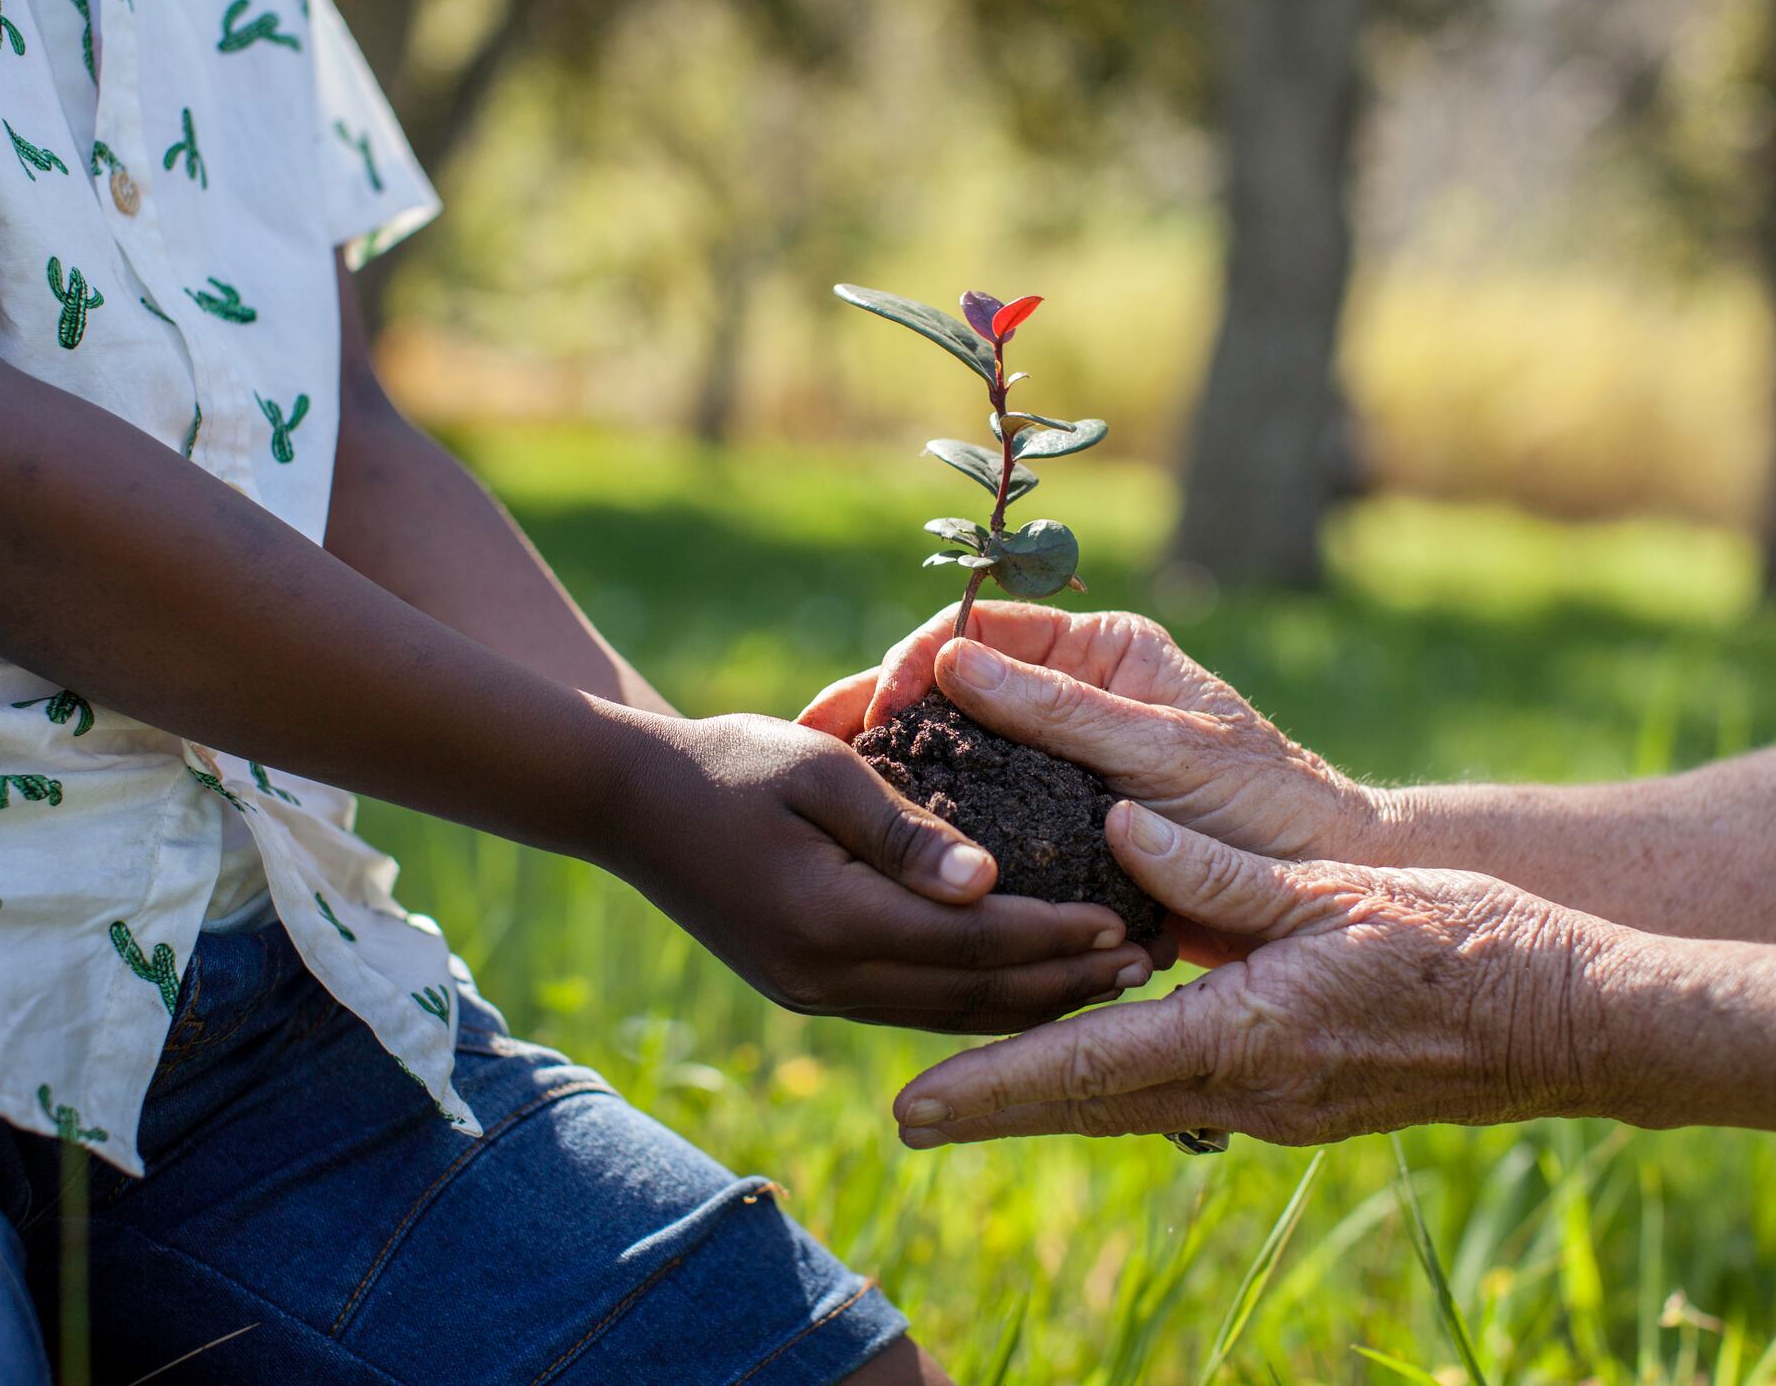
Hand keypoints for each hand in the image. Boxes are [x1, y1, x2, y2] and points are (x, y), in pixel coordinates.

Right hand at [613, 713, 1157, 1034]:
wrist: (630, 804)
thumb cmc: (731, 763)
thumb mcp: (823, 770)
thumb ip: (908, 830)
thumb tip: (991, 883)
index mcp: (831, 918)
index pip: (971, 941)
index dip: (1054, 936)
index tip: (1126, 922)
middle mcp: (825, 977)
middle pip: (970, 996)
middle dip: (1062, 984)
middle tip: (1144, 966)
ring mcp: (813, 992)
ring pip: (945, 1013)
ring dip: (1029, 1002)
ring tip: (1105, 983)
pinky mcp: (808, 988)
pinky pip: (912, 1005)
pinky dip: (978, 998)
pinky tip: (1024, 983)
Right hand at [799, 603, 1380, 868]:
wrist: (1315, 895)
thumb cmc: (1262, 806)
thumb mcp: (1159, 750)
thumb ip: (1057, 708)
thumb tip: (950, 661)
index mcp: (1100, 650)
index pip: (982, 632)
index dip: (916, 660)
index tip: (872, 704)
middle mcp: (1072, 695)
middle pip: (956, 690)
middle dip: (886, 714)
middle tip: (813, 741)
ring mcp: (1059, 761)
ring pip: (960, 755)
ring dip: (902, 773)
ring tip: (829, 795)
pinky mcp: (1056, 823)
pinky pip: (983, 816)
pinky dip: (939, 828)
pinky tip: (886, 845)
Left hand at [891, 801, 1617, 1143]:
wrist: (1572, 1021)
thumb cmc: (1466, 946)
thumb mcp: (1333, 892)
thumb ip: (1218, 873)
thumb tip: (1120, 830)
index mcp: (1247, 1038)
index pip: (1089, 1069)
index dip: (992, 1088)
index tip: (911, 1108)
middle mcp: (1249, 1091)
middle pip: (1091, 1106)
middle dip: (996, 1110)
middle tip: (909, 1119)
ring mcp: (1275, 1107)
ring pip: (1134, 1103)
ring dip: (1052, 1096)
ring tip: (972, 1087)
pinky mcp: (1299, 1100)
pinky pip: (1183, 1092)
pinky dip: (1121, 1079)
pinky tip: (1093, 1051)